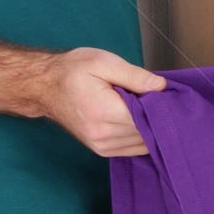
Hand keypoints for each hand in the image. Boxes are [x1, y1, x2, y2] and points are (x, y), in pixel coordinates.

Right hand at [34, 47, 165, 154]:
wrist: (45, 87)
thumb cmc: (72, 71)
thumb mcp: (103, 62)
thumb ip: (134, 75)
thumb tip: (161, 86)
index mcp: (103, 111)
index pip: (147, 117)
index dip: (162, 107)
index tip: (168, 94)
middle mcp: (103, 135)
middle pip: (147, 132)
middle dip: (159, 117)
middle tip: (162, 99)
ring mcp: (102, 146)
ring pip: (144, 144)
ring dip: (152, 129)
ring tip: (149, 108)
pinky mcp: (102, 151)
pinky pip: (134, 149)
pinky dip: (143, 137)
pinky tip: (142, 121)